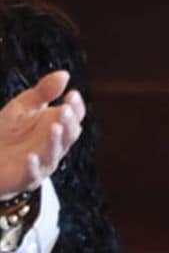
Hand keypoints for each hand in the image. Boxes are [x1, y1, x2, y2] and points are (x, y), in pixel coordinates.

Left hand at [0, 71, 84, 199]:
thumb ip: (43, 92)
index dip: (76, 107)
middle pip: (68, 135)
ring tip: (54, 127)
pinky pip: (31, 174)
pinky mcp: (25, 178)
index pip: (75, 117)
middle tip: (64, 109)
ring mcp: (42, 163)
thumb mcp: (24, 106)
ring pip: (53, 153)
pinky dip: (32, 167)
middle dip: (68, 122)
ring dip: (54, 141)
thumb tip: (64, 75)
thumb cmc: (8, 131)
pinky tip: (30, 157)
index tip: (71, 94)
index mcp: (58, 127)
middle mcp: (55, 146)